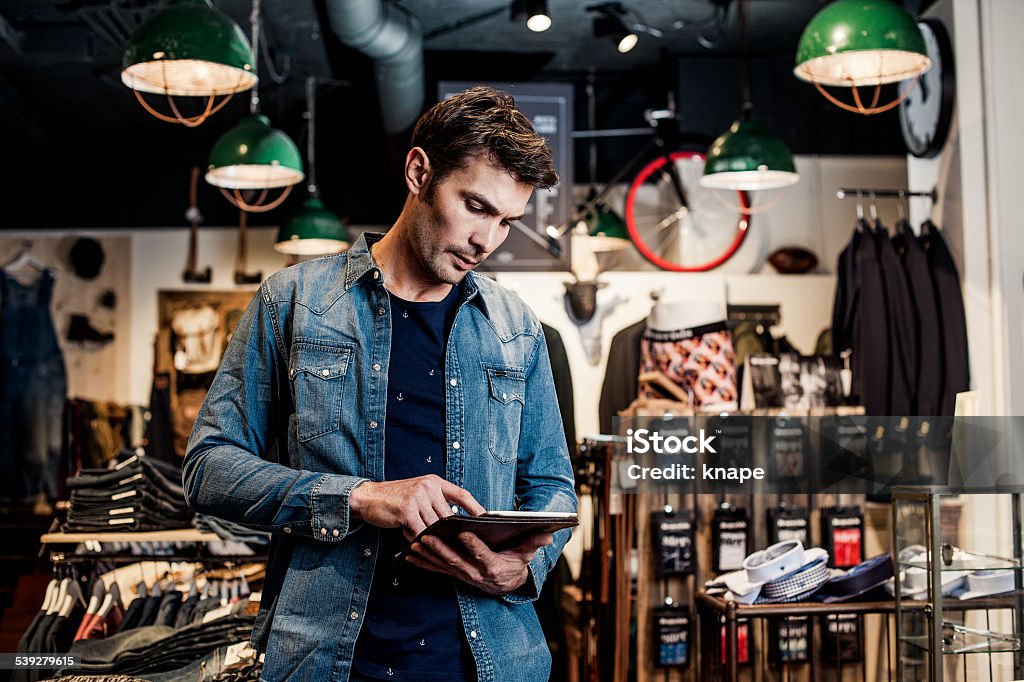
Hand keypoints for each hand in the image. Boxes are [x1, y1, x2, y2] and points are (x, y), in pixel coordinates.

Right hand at [349, 474, 484, 538]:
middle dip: (453, 531)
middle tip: (461, 544)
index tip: (486, 520)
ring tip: (440, 548)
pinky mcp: (406, 510)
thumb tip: (453, 522)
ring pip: (435, 526)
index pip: (462, 494)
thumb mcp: (418, 493)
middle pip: (449, 515)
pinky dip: (420, 540)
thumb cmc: (395, 499)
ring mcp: (417, 497)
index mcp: (434, 482)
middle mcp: (428, 487)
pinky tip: (419, 545)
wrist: (368, 497)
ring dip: (435, 539)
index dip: (476, 508)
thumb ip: (434, 503)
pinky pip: (420, 532)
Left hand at [405, 530, 553, 595]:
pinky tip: (408, 554)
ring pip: (442, 566)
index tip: (463, 532)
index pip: (483, 554)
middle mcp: (476, 574)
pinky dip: (422, 563)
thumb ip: (534, 542)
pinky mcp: (453, 575)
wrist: (506, 584)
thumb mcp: (527, 553)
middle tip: (427, 535)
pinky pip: (435, 570)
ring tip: (414, 542)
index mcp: (494, 566)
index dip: (473, 545)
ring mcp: (462, 576)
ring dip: (427, 555)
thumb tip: (548, 534)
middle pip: (456, 560)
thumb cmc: (515, 563)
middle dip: (441, 548)